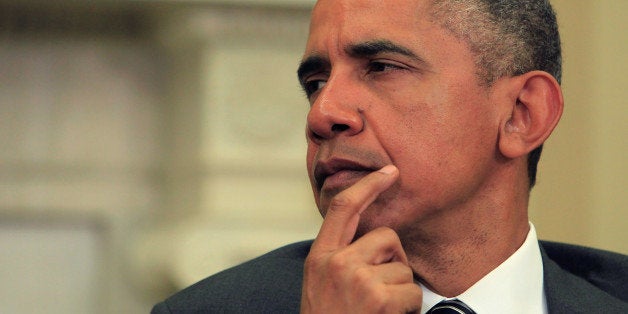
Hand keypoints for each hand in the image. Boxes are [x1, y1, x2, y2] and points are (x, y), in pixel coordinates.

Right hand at [301, 165, 421, 313]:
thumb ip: (340, 258)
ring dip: (400, 290)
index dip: (368, 185)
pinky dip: (408, 309)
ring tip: (379, 310)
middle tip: (380, 289)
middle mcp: (336, 263)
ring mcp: (357, 279)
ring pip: (403, 268)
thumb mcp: (320, 284)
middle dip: (394, 260)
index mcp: (320, 257)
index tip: (389, 171)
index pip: (343, 208)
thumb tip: (377, 242)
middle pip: (386, 237)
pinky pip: (412, 292)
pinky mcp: (378, 298)